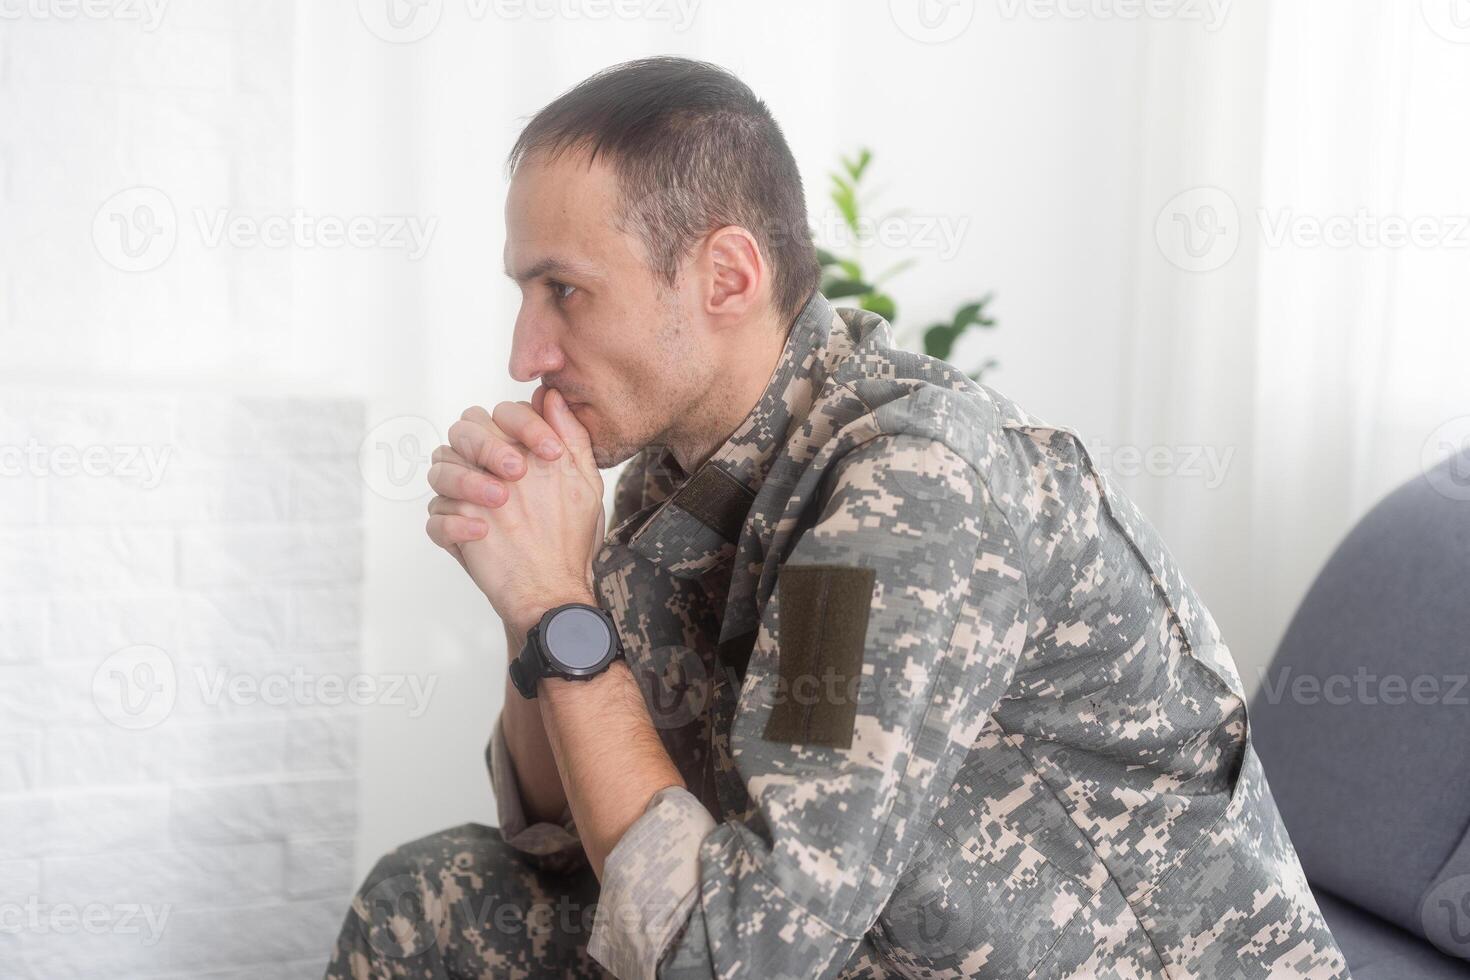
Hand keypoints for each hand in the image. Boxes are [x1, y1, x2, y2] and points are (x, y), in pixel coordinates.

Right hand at [425, 385, 574, 573]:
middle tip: (516, 472)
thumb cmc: (570, 535)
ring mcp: (463, 500)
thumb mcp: (582, 483)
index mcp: (512, 450)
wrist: (555, 588)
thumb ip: (570, 436)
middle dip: (488, 445)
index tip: (551, 452)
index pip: (501, 414)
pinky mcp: (451, 532)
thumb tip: (550, 394)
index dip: (524, 425)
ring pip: (439, 469)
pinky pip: (434, 518)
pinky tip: (480, 532)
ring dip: (467, 480)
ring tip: (500, 500)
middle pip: (462, 431)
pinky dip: (453, 523)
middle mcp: (483, 468)